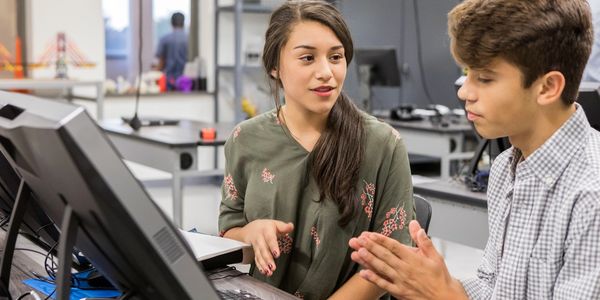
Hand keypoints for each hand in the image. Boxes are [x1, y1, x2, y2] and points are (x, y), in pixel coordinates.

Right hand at [240, 219, 293, 276]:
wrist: (251, 228)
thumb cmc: (266, 227)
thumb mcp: (275, 224)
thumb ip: (284, 227)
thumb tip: (291, 226)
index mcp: (266, 230)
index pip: (270, 239)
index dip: (273, 246)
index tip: (276, 254)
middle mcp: (260, 238)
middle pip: (263, 249)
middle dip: (268, 259)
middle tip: (273, 267)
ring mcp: (256, 246)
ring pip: (259, 255)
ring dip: (263, 264)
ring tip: (269, 272)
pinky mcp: (255, 252)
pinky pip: (256, 259)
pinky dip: (260, 266)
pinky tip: (264, 271)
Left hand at [348, 220, 466, 298]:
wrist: (445, 298)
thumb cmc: (440, 278)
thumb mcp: (435, 256)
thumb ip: (424, 240)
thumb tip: (416, 226)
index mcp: (413, 259)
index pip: (394, 246)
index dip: (381, 239)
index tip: (371, 234)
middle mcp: (405, 269)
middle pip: (385, 256)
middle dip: (371, 247)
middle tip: (360, 240)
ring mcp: (401, 281)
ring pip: (382, 268)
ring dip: (369, 260)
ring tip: (359, 252)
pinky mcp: (399, 292)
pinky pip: (384, 284)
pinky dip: (373, 279)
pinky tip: (363, 273)